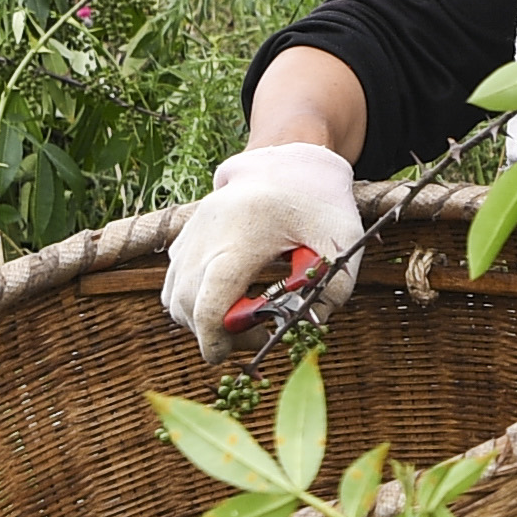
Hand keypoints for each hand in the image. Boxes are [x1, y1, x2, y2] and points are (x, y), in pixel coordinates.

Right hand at [159, 141, 365, 364]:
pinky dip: (191, 300)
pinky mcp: (187, 235)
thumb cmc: (320, 202)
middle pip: (185, 303)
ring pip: (173, 294)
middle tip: (253, 338)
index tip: (225, 355)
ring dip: (198, 319)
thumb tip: (308, 324)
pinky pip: (174, 280)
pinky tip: (228, 298)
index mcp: (244, 234)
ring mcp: (192, 233)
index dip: (213, 337)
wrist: (290, 160)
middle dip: (212, 334)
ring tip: (242, 318)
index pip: (210, 299)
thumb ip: (333, 288)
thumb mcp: (343, 242)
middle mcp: (208, 233)